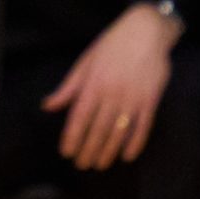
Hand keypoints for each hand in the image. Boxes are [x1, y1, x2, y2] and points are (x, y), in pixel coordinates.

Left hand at [43, 2, 178, 170]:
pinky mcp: (150, 102)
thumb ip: (69, 88)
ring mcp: (133, 100)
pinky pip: (143, 127)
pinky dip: (135, 143)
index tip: (67, 152)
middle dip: (89, 149)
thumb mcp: (86, 63)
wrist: (145, 34)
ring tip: (101, 164)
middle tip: (83, 165)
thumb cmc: (112, 46)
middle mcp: (112, 95)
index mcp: (93, 85)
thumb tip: (49, 106)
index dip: (73, 137)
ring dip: (108, 150)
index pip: (79, 117)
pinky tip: (127, 156)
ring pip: (119, 132)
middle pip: (98, 129)